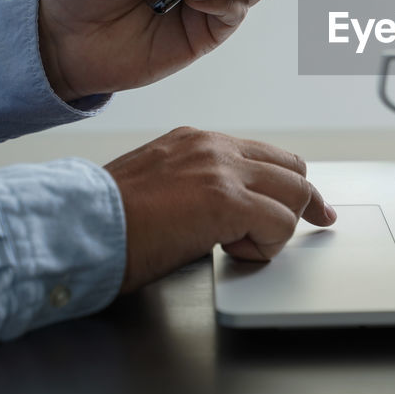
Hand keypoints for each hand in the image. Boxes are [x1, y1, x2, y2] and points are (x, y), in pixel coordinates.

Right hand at [104, 127, 335, 292]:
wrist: (77, 227)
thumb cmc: (106, 220)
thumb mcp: (156, 187)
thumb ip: (195, 187)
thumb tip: (224, 214)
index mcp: (196, 141)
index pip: (264, 155)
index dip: (290, 184)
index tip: (308, 204)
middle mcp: (214, 148)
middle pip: (292, 169)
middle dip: (304, 201)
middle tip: (316, 223)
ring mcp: (223, 171)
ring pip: (294, 194)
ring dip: (278, 228)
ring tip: (239, 246)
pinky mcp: (228, 201)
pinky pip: (280, 224)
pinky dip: (266, 246)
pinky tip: (231, 253)